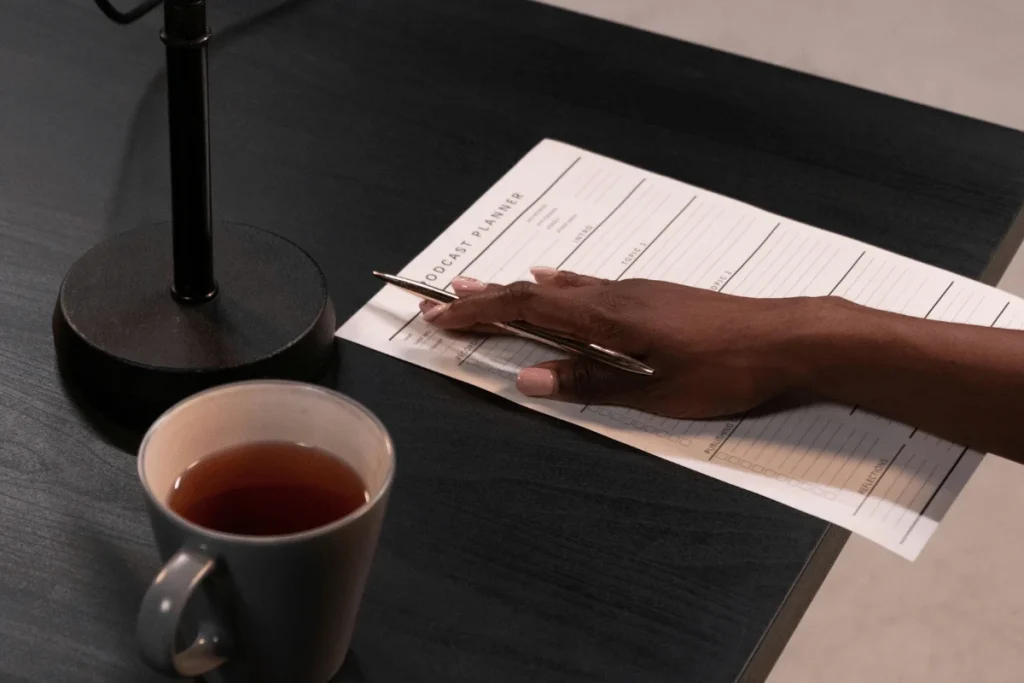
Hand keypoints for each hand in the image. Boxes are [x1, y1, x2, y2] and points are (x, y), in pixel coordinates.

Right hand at [421, 267, 823, 418]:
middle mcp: (612, 296)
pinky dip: (556, 286)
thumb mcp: (653, 390)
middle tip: (441, 298)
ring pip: (558, 287)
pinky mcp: (653, 296)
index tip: (438, 315)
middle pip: (532, 292)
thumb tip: (527, 379)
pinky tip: (555, 281)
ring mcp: (633, 292)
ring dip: (515, 289)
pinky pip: (588, 285)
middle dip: (483, 298)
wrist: (786, 338)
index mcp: (605, 318)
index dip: (476, 312)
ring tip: (482, 285)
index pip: (523, 310)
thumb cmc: (725, 369)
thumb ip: (587, 382)